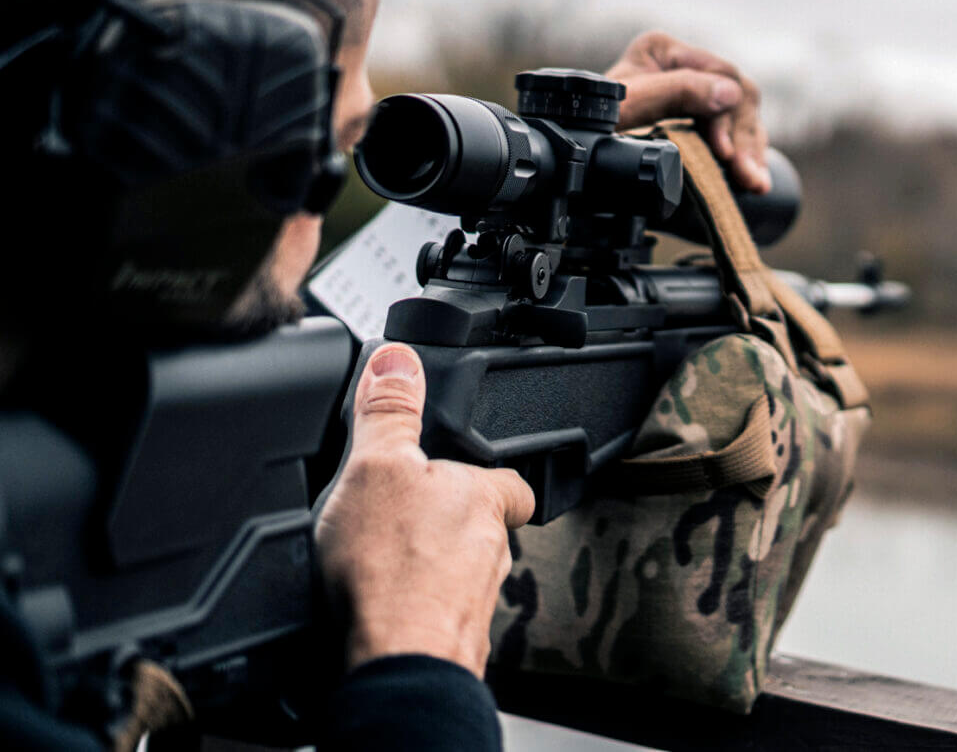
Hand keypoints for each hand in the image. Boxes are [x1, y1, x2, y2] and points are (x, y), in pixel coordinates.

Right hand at [315, 343, 534, 675]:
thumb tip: (398, 359)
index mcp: (484, 499)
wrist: (394, 663)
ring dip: (431, 566)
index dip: (490, 472)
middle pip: (481, 526)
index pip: (513, 480)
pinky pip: (437, 611)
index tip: (465, 468)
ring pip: (460, 572)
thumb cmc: (392, 571)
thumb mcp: (377, 466)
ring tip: (386, 561)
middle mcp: (491, 551)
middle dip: (448, 521)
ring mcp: (474, 601)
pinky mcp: (451, 639)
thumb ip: (389, 413)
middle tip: (403, 517)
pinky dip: (415, 606)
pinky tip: (382, 606)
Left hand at [605, 30, 770, 191]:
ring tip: (755, 184)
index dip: (729, 114)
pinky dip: (746, 155)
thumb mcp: (631, 109)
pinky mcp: (696, 119)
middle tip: (748, 178)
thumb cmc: (591, 129)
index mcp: (662, 50)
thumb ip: (677, 92)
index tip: (725, 153)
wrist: (573, 162)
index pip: (719, 74)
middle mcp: (680, 65)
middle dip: (744, 139)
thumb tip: (729, 93)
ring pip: (742, 116)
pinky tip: (753, 179)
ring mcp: (690, 92)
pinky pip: (735, 132)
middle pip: (737, 95)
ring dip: (751, 151)